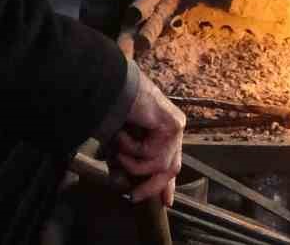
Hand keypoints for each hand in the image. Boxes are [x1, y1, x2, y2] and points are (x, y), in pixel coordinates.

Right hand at [114, 70, 185, 204]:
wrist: (113, 87)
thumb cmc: (115, 110)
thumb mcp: (124, 142)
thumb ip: (131, 159)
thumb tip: (128, 184)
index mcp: (165, 131)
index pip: (170, 162)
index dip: (167, 185)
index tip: (166, 203)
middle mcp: (174, 129)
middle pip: (171, 169)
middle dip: (153, 186)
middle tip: (134, 197)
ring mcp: (175, 127)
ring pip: (160, 165)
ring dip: (133, 164)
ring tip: (118, 151)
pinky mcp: (172, 126)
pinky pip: (152, 154)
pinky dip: (132, 149)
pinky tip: (123, 134)